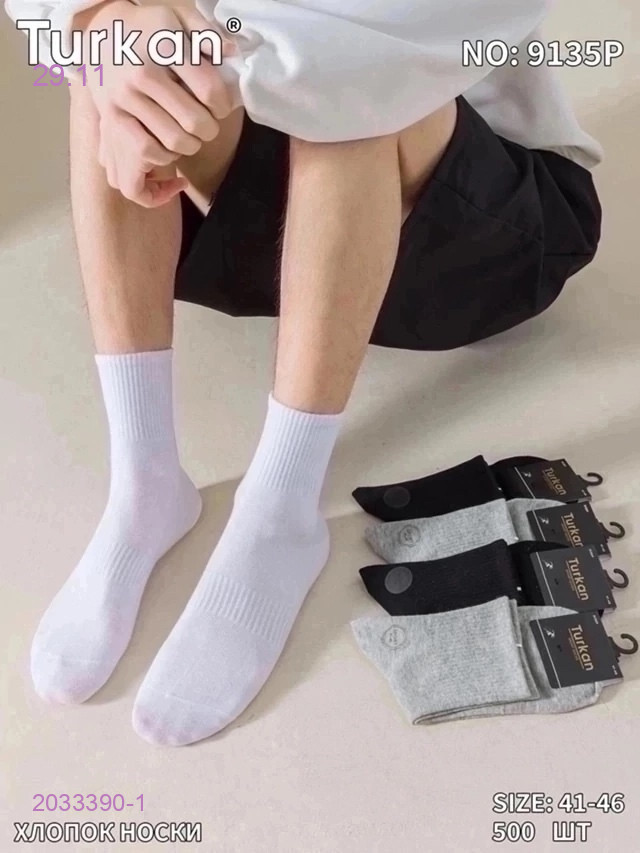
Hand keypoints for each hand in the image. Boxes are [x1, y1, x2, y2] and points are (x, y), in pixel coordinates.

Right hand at [75, 1, 234, 205]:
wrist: (100, 33)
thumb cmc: (149, 29)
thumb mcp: (177, 18)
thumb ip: (206, 33)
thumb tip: (231, 52)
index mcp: (164, 47)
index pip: (209, 90)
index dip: (223, 105)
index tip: (222, 108)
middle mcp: (143, 73)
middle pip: (195, 121)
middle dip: (210, 129)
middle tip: (209, 127)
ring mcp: (125, 97)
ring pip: (175, 139)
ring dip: (191, 144)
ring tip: (192, 137)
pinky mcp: (112, 116)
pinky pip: (148, 150)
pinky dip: (165, 154)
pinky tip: (170, 145)